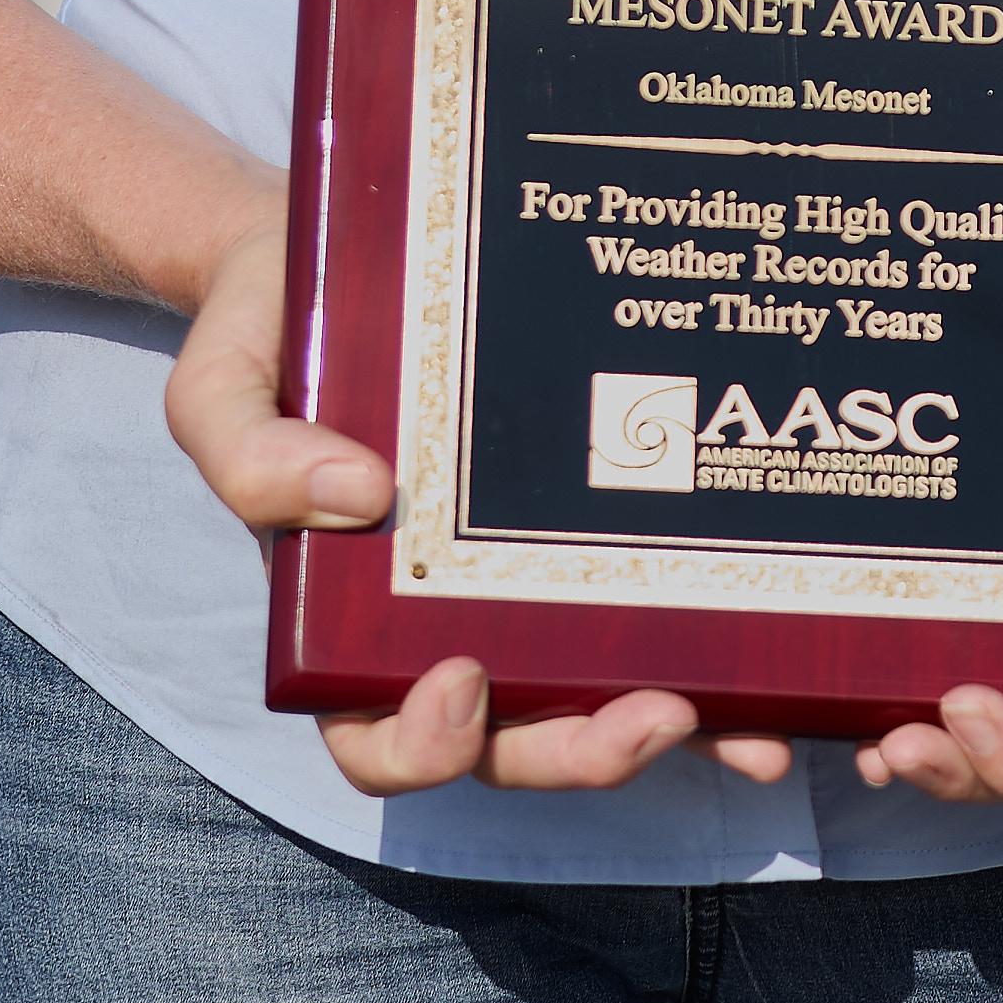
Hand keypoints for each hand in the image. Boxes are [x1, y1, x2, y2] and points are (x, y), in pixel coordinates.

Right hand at [160, 203, 796, 798]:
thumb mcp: (222, 386)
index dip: (420, 741)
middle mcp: (445, 626)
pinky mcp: (596, 540)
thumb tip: (354, 499)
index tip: (462, 681)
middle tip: (652, 718)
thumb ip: (251, 453)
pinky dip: (718, 663)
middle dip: (582, 754)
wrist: (334, 248)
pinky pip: (655, 621)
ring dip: (672, 734)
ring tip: (751, 732)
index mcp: (345, 622)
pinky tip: (780, 669)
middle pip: (512, 745)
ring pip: (599, 706)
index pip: (374, 734)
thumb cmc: (272, 330)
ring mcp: (528, 592)